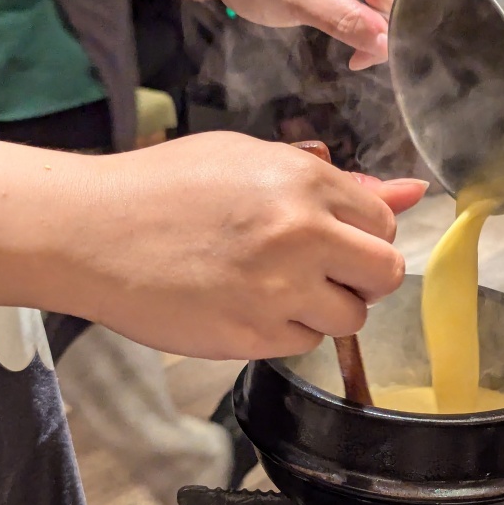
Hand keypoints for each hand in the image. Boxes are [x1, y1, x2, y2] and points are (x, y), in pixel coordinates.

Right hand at [34, 135, 427, 359]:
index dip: (364, 236)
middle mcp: (302, 236)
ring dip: (325, 309)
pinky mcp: (251, 337)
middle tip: (323, 272)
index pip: (384, 224)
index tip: (338, 241)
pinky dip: (285, 331)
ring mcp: (277, 291)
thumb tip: (411, 193)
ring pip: (350, 319)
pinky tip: (247, 307)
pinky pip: (303, 344)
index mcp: (305, 181)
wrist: (92, 232)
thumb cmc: (165, 186)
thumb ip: (338, 182)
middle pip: (385, 276)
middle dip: (362, 277)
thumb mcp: (252, 159)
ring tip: (276, 288)